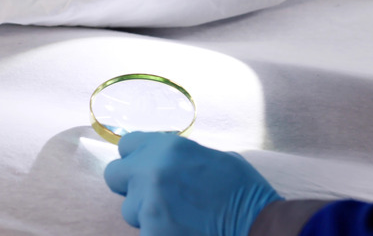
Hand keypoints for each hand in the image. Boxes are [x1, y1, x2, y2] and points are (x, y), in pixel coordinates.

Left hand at [104, 132, 282, 235]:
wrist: (258, 224)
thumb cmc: (242, 190)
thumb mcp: (211, 156)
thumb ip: (178, 157)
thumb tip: (162, 161)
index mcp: (168, 146)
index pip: (127, 145)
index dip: (136, 158)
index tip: (144, 168)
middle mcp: (152, 170)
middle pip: (115, 176)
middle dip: (131, 186)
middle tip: (154, 196)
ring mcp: (149, 204)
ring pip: (129, 210)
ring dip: (147, 214)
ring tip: (179, 217)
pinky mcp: (151, 233)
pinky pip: (144, 231)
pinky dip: (159, 232)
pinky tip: (182, 230)